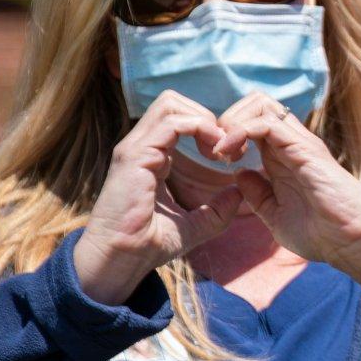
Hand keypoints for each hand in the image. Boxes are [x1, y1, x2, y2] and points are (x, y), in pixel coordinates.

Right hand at [75, 91, 243, 304]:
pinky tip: (214, 153)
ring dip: (204, 120)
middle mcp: (141, 146)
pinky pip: (172, 122)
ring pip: (171, 103)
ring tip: (221, 150)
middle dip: (207, 116)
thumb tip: (238, 193)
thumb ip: (217, 210)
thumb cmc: (150, 245)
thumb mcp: (195, 225)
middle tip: (227, 147)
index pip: (178, 118)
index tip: (229, 154)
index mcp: (151, 156)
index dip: (208, 127)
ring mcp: (135, 147)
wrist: (122, 259)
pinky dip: (199, 129)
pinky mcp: (135, 154)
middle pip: (173, 101)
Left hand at [214, 93, 360, 318]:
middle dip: (228, 119)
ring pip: (261, 105)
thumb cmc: (321, 234)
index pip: (253, 122)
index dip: (229, 132)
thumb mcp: (275, 215)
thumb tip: (240, 175)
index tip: (217, 158)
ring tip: (222, 150)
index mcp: (284, 158)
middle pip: (256, 104)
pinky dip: (241, 131)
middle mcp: (292, 145)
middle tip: (216, 149)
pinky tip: (230, 154)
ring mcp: (299, 143)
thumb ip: (258, 195)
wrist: (350, 243)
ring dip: (233, 122)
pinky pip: (267, 123)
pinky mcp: (304, 149)